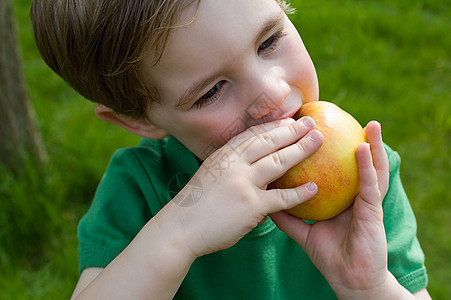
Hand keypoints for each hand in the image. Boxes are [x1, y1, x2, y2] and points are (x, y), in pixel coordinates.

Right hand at [155, 117, 323, 257]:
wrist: (180, 228)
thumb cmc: (196, 205)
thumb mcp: (211, 175)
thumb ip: (231, 167)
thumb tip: (253, 165)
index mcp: (224, 155)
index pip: (253, 134)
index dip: (274, 125)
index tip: (291, 119)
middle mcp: (234, 164)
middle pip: (269, 142)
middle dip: (293, 130)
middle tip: (312, 123)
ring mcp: (242, 183)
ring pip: (278, 161)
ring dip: (301, 149)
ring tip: (319, 141)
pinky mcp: (250, 205)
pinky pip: (280, 197)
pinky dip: (299, 193)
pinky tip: (314, 188)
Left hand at [270, 121, 391, 297]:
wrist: (349, 279)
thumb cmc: (330, 255)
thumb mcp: (304, 232)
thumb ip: (287, 216)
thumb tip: (265, 201)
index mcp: (339, 198)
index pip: (334, 169)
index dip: (324, 150)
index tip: (312, 128)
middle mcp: (354, 195)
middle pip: (351, 163)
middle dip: (348, 140)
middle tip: (338, 118)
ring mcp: (365, 202)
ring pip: (370, 168)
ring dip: (371, 144)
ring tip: (370, 123)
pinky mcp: (372, 212)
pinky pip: (369, 185)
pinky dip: (367, 166)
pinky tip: (362, 148)